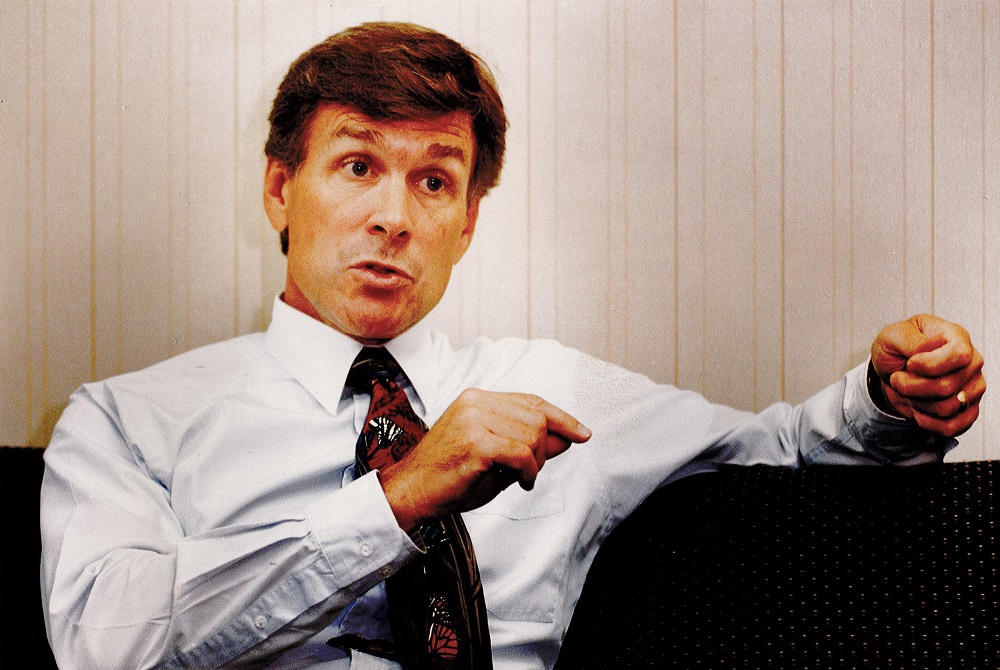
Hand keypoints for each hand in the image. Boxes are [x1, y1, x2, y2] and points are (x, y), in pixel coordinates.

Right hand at [378, 389, 590, 530]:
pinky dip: (529, 472)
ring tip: (519, 479)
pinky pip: (522, 454)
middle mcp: (476, 402)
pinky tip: (520, 482)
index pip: (531, 401)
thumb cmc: (449, 478)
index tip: (582, 433)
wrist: (410, 493)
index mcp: (477, 398)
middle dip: (545, 448)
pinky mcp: (475, 442)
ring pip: (532, 436)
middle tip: (531, 472)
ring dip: (535, 464)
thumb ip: (529, 445)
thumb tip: (566, 439)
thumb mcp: (496, 457)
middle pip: (537, 418)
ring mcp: (474, 419)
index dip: (561, 417)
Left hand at [870, 314, 984, 436]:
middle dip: (910, 387)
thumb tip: (931, 347)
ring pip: (946, 408)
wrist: (894, 369)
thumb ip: (911, 340)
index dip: (930, 365)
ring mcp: (973, 388)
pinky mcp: (968, 410)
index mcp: (956, 338)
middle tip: (896, 378)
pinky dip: (928, 423)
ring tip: (906, 391)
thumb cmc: (897, 348)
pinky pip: (952, 427)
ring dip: (916, 403)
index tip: (909, 364)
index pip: (959, 355)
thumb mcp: (892, 336)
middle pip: (946, 387)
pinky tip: (917, 411)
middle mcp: (972, 363)